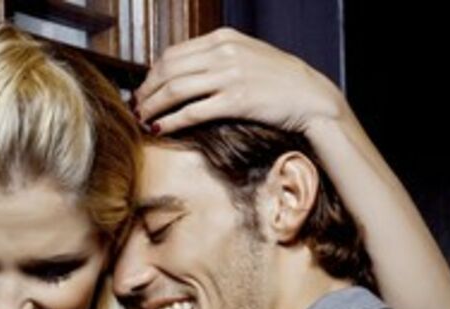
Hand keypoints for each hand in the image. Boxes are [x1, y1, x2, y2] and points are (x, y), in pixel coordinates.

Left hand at [133, 27, 344, 134]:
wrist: (313, 98)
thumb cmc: (283, 81)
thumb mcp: (250, 56)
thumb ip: (220, 58)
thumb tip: (189, 71)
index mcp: (224, 38)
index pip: (174, 52)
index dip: (153, 72)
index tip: (145, 88)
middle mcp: (224, 53)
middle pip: (169, 70)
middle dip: (147, 90)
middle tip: (136, 106)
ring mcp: (230, 76)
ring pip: (175, 90)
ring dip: (153, 107)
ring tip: (142, 119)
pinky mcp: (236, 101)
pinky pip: (192, 111)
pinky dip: (171, 121)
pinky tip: (160, 129)